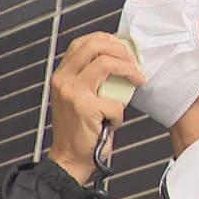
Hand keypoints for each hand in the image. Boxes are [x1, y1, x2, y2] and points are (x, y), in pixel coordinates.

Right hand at [46, 32, 144, 184]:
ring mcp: (72, 93)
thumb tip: (119, 60)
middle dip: (120, 51)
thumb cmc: (80, 131)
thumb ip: (91, 79)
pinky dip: (119, 114)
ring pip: (106, 64)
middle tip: (134, 64)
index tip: (121, 47)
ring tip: (136, 81)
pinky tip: (112, 123)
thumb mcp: (80, 98)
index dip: (104, 39)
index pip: (82, 43)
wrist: (70, 159)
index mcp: (61, 76)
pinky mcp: (84, 108)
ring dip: (128, 71)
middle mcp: (63, 80)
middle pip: (94, 46)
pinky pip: (114, 102)